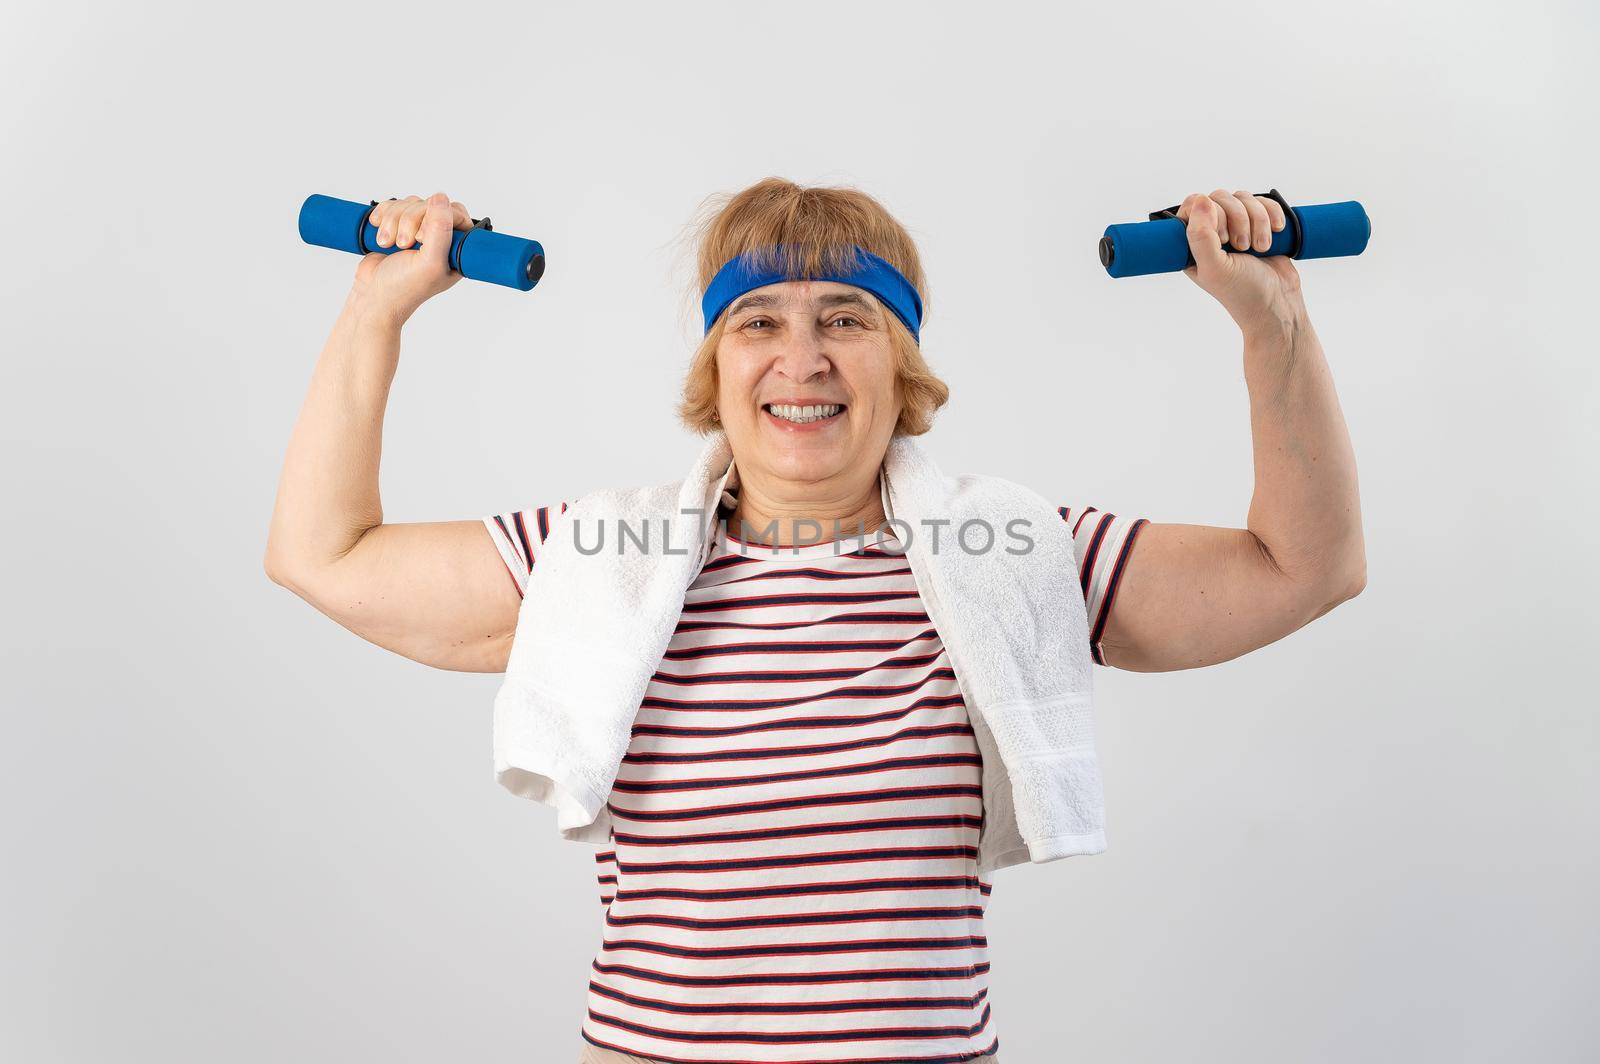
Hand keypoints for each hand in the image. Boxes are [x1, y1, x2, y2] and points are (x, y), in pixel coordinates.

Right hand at [351, 192, 473, 324]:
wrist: (372, 296)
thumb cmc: (403, 288)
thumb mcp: (429, 262)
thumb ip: (440, 229)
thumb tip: (441, 198)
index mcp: (456, 248)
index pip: (455, 212)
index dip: (437, 218)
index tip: (423, 238)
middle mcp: (439, 238)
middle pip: (429, 204)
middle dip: (409, 222)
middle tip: (404, 246)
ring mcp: (417, 231)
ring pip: (409, 203)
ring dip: (393, 222)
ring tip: (388, 245)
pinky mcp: (396, 227)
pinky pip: (392, 205)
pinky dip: (382, 216)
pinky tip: (380, 235)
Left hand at [1176, 190, 1306, 337]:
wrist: (1279, 304)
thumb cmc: (1242, 292)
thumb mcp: (1215, 268)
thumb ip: (1201, 236)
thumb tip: (1200, 200)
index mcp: (1193, 244)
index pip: (1193, 206)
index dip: (1211, 213)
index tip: (1223, 238)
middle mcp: (1213, 234)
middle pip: (1220, 197)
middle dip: (1238, 219)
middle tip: (1242, 246)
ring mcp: (1237, 228)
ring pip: (1244, 198)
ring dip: (1258, 220)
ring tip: (1260, 247)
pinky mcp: (1260, 226)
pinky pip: (1264, 202)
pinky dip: (1272, 214)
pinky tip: (1277, 232)